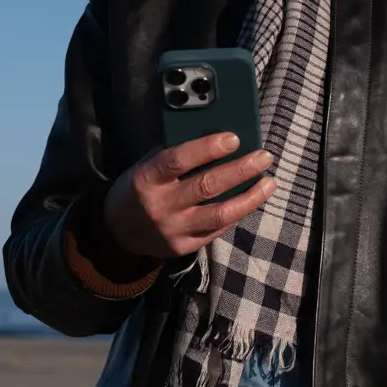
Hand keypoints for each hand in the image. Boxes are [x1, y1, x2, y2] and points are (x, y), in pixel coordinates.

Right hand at [103, 133, 276, 258]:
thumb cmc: (136, 191)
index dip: (207, 148)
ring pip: (219, 214)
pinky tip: (252, 201)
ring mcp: (174, 229)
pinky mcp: (184, 247)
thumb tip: (212, 141)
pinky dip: (237, 213)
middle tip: (264, 157)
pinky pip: (217, 230)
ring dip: (249, 198)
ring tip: (269, 183)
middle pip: (207, 186)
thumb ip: (172, 157)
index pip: (178, 160)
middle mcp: (161, 205)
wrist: (116, 234)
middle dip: (240, 170)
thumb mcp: (143, 168)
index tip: (234, 139)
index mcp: (147, 179)